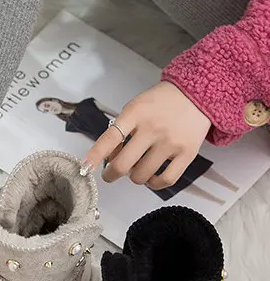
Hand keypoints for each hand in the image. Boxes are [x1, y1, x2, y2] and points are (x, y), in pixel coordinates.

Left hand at [82, 82, 211, 188]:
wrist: (196, 96)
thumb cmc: (159, 104)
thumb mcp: (135, 108)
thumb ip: (120, 130)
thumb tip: (109, 159)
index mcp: (135, 114)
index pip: (110, 138)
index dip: (95, 155)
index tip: (85, 168)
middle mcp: (153, 128)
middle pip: (124, 164)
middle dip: (110, 174)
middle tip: (109, 174)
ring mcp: (171, 142)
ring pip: (141, 175)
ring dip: (133, 177)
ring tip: (135, 169)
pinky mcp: (188, 154)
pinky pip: (166, 180)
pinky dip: (153, 184)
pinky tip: (151, 177)